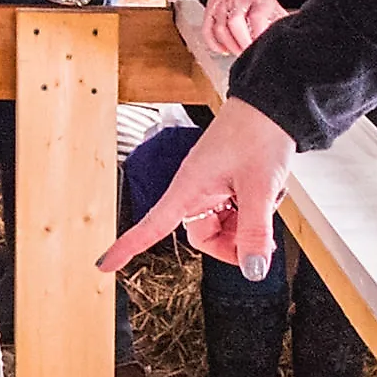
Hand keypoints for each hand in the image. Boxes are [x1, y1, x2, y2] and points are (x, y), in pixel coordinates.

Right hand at [99, 98, 294, 278]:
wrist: (272, 107)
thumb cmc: (258, 135)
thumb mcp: (260, 188)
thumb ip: (256, 231)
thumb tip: (252, 270)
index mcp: (188, 188)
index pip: (152, 226)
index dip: (127, 246)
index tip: (104, 266)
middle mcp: (194, 189)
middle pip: (202, 235)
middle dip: (232, 243)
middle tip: (261, 240)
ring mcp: (211, 186)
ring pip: (220, 226)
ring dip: (244, 226)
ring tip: (265, 205)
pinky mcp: (226, 183)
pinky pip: (231, 212)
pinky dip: (249, 214)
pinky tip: (265, 198)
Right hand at [202, 0, 286, 56]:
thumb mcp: (272, 3)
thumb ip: (281, 20)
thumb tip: (294, 32)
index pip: (257, 16)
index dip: (259, 34)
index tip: (262, 46)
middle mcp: (237, 1)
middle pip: (235, 23)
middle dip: (242, 43)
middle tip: (249, 54)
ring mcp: (221, 6)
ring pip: (220, 28)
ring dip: (229, 45)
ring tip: (239, 53)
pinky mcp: (210, 12)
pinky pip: (207, 30)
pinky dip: (213, 43)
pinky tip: (223, 49)